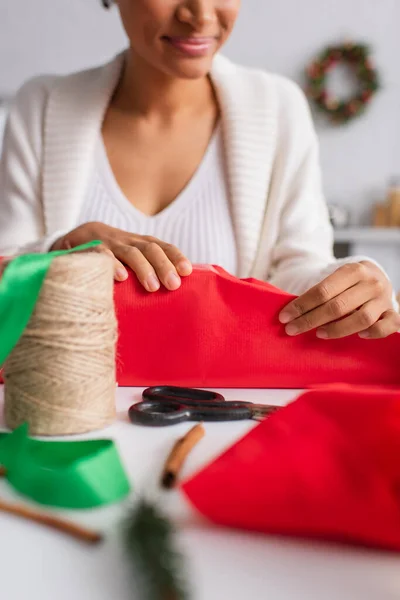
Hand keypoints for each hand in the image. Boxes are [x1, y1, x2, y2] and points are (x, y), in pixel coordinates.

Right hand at [51, 222, 191, 291]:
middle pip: (150, 249)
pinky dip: (111, 263)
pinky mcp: (87, 249)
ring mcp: (107, 243)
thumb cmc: (107, 260)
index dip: (175, 256)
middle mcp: (126, 241)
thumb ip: (145, 272)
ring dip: (143, 268)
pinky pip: (100, 253)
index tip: (187, 271)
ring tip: (153, 286)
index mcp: (138, 244)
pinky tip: (120, 277)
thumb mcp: (127, 263)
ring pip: (130, 252)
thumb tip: (171, 295)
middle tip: (173, 285)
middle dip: (164, 266)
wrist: (68, 242)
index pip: (161, 246)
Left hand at [279, 261, 399, 339]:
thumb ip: (320, 293)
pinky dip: (374, 333)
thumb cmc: (349, 283)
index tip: (284, 317)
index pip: (322, 291)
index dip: (301, 306)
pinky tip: (359, 337)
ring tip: (318, 333)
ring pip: (361, 319)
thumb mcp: (336, 279)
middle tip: (292, 329)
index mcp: (353, 270)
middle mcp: (371, 283)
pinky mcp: (393, 313)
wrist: (378, 277)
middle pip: (337, 306)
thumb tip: (290, 312)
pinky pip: (387, 326)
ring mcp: (384, 299)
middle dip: (310, 320)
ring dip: (336, 329)